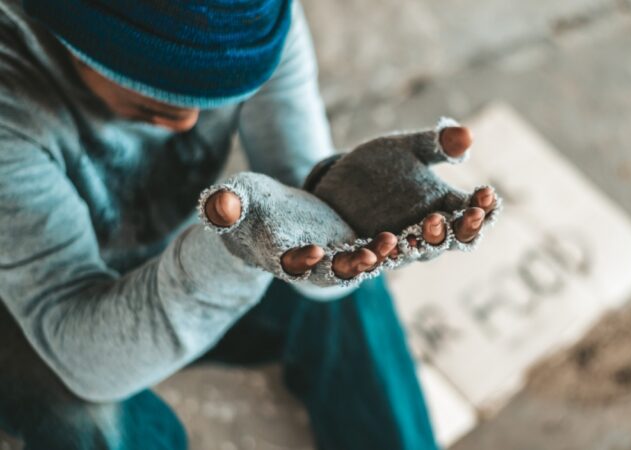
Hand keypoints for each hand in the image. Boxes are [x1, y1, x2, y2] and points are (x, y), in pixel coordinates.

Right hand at [203, 188, 400, 279]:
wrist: (267, 214)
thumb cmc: (245, 204)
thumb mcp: (235, 198)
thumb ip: (225, 205)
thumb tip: (218, 203)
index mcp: (278, 255)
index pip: (289, 262)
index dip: (301, 259)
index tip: (313, 250)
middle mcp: (310, 264)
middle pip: (331, 270)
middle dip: (350, 265)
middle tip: (369, 257)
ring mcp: (334, 256)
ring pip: (358, 262)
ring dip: (377, 256)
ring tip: (395, 242)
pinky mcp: (352, 244)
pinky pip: (373, 249)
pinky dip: (389, 245)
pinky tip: (410, 232)